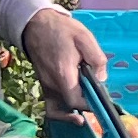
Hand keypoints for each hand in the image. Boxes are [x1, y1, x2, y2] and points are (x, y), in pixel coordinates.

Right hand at [19, 6, 108, 122]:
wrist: (36, 24)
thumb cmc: (62, 30)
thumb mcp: (85, 38)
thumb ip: (97, 59)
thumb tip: (101, 79)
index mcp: (63, 74)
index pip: (76, 102)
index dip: (90, 106)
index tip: (102, 102)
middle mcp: (51, 84)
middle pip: (68, 107)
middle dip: (84, 109)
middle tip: (98, 104)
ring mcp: (45, 85)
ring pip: (57, 110)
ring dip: (70, 114)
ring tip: (84, 114)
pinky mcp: (43, 84)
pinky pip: (50, 105)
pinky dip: (60, 111)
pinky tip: (72, 109)